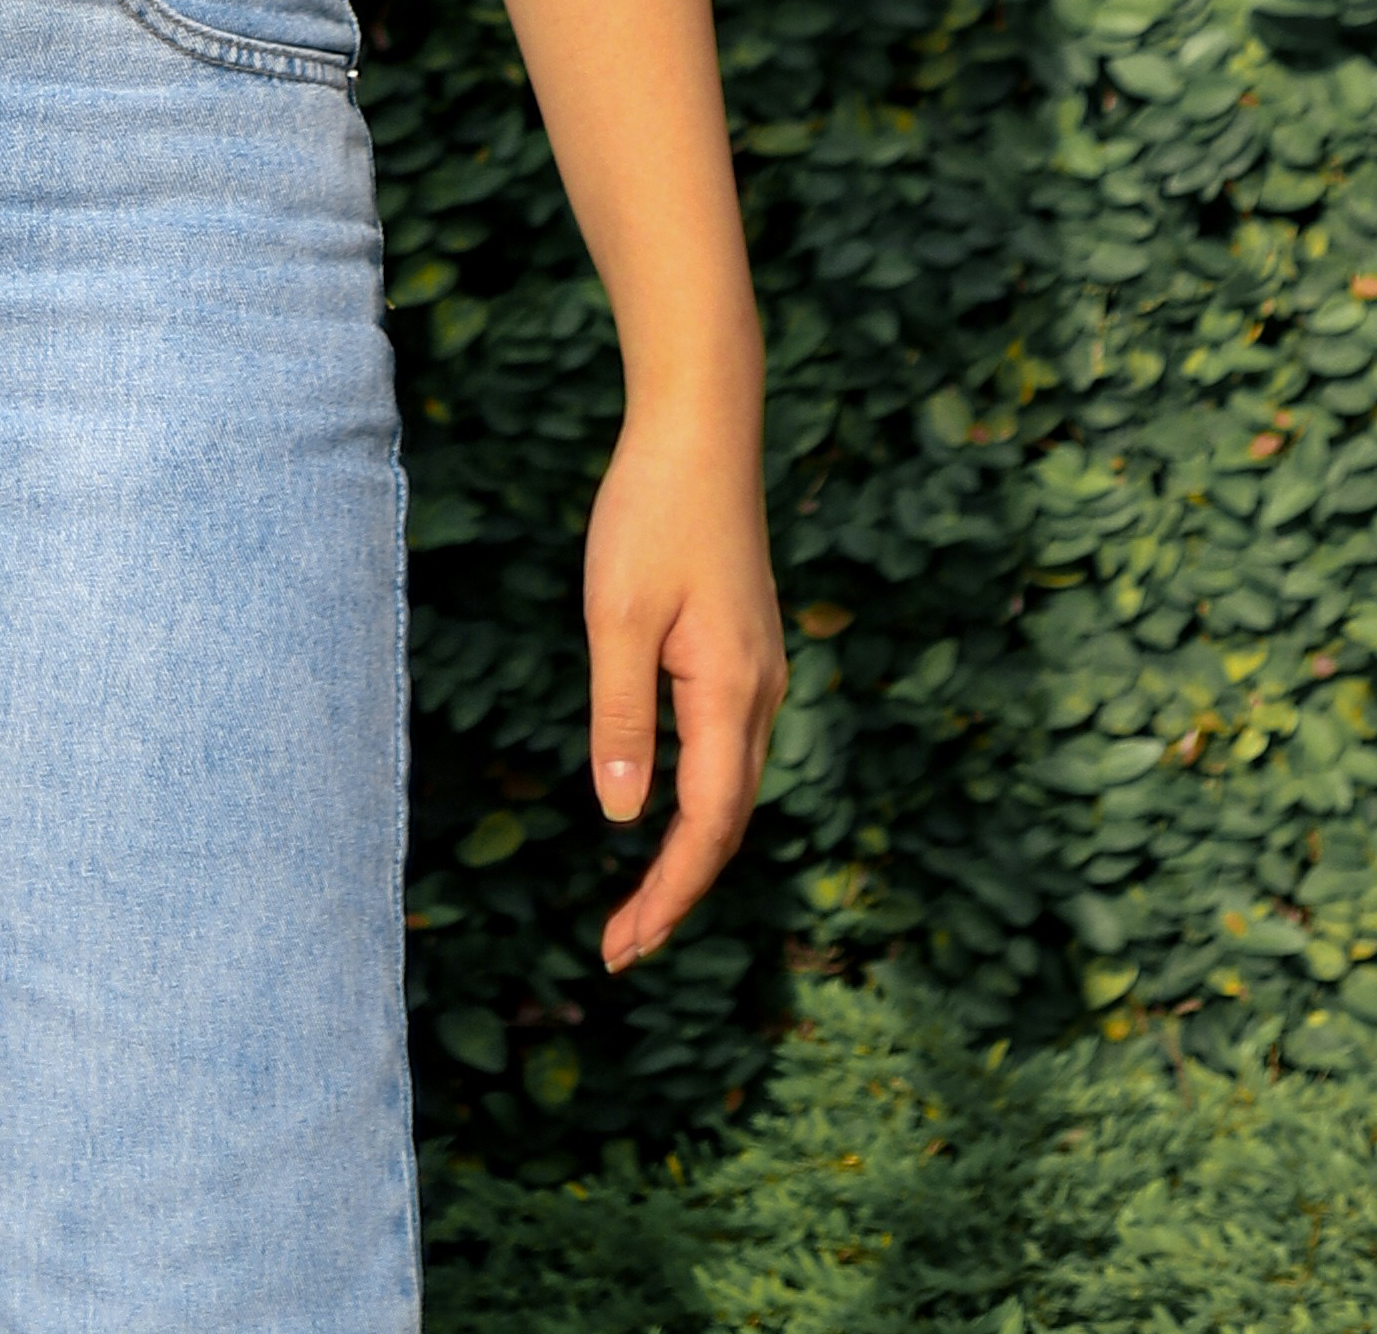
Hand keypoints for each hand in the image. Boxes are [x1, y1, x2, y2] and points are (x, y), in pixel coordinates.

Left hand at [581, 393, 782, 966]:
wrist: (703, 430)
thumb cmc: (652, 513)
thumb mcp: (617, 616)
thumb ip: (622, 716)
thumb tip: (622, 817)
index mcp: (731, 693)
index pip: (707, 828)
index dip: (668, 895)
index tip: (625, 947)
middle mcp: (759, 694)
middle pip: (727, 822)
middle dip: (678, 891)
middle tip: (622, 947)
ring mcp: (758, 672)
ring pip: (732, 789)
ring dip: (690, 851)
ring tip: (640, 903)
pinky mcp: (745, 651)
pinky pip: (728, 750)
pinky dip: (700, 801)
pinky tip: (666, 810)